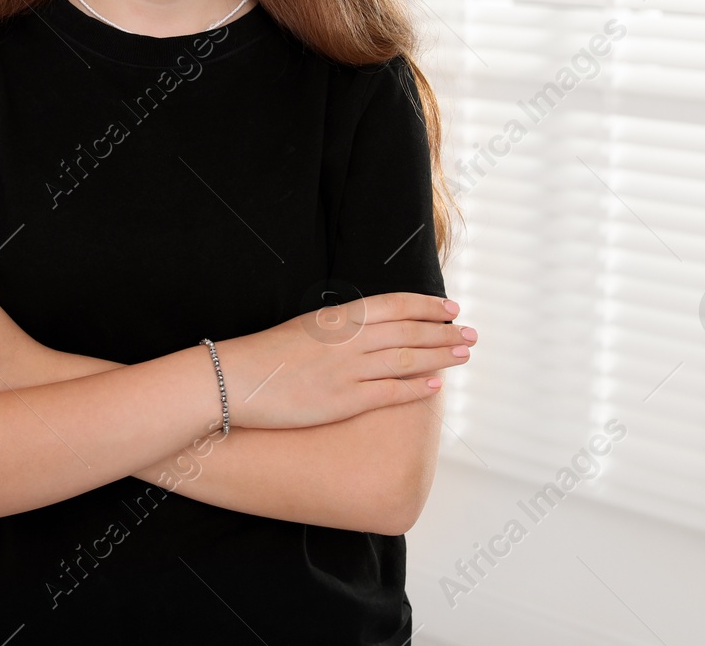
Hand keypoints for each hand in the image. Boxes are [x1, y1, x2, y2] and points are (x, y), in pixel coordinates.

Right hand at [214, 292, 472, 429]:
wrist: (234, 380)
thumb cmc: (265, 354)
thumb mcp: (307, 328)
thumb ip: (341, 328)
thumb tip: (372, 329)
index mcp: (339, 317)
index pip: (396, 304)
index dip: (428, 305)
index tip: (451, 308)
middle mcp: (349, 340)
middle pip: (410, 332)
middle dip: (444, 332)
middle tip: (470, 334)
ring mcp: (348, 371)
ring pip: (407, 360)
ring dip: (440, 356)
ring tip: (463, 354)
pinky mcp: (343, 401)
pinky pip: (390, 393)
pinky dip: (416, 388)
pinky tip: (435, 385)